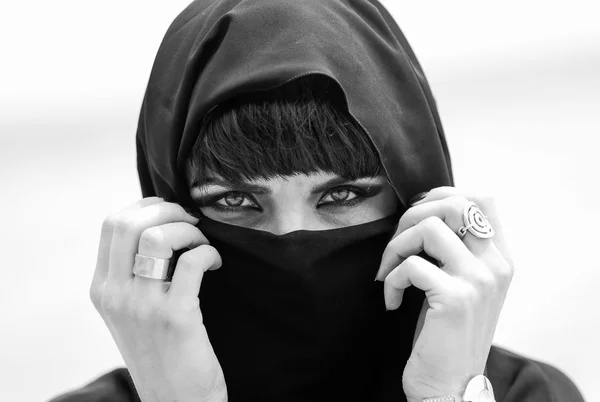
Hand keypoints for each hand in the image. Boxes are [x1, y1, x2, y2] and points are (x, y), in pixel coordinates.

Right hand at [90, 197, 226, 401]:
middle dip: (167, 209)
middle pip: (128, 223)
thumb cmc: (162, 352)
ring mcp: (142, 306)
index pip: (111, 225)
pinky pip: (192, 261)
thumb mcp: (132, 312)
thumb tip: (160, 226)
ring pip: (157, 237)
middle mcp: (115, 295)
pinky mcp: (175, 317)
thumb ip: (134, 274)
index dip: (145, 206)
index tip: (171, 212)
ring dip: (188, 229)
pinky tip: (216, 263)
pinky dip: (209, 252)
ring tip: (202, 243)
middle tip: (191, 221)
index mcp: (102, 289)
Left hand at [375, 187, 513, 401]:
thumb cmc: (447, 333)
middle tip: (396, 247)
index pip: (481, 198)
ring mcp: (478, 281)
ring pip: (429, 228)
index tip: (415, 218)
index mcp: (499, 258)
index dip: (441, 195)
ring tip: (389, 272)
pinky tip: (391, 301)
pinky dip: (391, 280)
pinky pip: (411, 265)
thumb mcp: (461, 285)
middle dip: (411, 217)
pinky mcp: (455, 299)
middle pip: (454, 203)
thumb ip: (456, 249)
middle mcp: (496, 266)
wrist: (451, 385)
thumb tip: (423, 211)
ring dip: (396, 247)